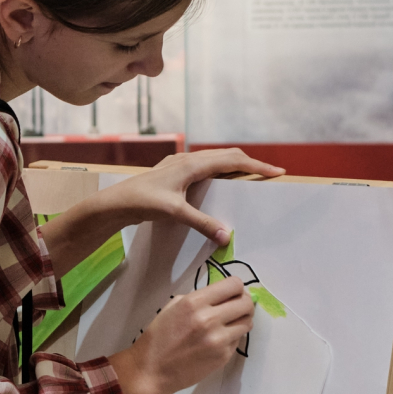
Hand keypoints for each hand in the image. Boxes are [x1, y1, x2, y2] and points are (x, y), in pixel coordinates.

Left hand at [100, 148, 285, 246]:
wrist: (115, 202)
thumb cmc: (142, 202)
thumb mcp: (175, 213)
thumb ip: (202, 223)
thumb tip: (226, 237)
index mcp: (192, 164)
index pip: (233, 160)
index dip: (257, 166)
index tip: (277, 172)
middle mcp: (188, 160)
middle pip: (227, 156)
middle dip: (250, 163)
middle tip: (269, 174)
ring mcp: (180, 165)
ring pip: (215, 161)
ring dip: (235, 167)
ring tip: (252, 178)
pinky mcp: (174, 173)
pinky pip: (205, 168)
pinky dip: (220, 173)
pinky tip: (222, 185)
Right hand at [108, 276, 254, 393]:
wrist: (151, 370)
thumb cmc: (158, 337)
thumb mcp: (173, 307)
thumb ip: (199, 299)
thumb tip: (223, 296)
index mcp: (194, 302)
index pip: (234, 285)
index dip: (236, 288)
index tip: (233, 293)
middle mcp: (209, 318)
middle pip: (246, 303)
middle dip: (244, 303)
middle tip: (237, 308)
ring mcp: (219, 339)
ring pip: (247, 322)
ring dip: (241, 321)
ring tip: (229, 324)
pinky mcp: (223, 356)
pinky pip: (238, 340)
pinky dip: (232, 337)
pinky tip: (217, 340)